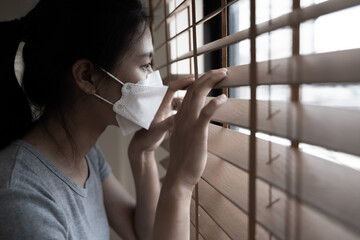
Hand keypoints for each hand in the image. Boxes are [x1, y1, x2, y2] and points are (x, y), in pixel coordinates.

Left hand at [128, 76, 194, 156]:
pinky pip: (177, 108)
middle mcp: (161, 106)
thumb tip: (179, 117)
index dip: (181, 83)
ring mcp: (164, 111)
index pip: (170, 89)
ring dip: (186, 97)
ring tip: (198, 95)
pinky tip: (192, 108)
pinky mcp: (166, 116)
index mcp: (158, 106)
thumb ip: (168, 124)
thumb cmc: (146, 138)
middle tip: (199, 83)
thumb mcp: (158, 131)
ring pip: (177, 100)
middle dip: (187, 86)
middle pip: (175, 91)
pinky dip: (184, 106)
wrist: (141, 146)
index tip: (192, 79)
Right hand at [165, 68, 227, 188]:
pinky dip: (214, 103)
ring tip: (223, 73)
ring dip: (211, 81)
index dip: (201, 81)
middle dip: (208, 76)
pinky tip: (223, 98)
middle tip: (221, 70)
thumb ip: (190, 126)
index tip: (212, 76)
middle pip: (194, 89)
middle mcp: (182, 116)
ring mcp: (188, 123)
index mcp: (180, 117)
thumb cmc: (185, 159)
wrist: (179, 177)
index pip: (189, 92)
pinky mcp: (197, 132)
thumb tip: (200, 120)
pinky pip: (205, 113)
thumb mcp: (185, 138)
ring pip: (197, 95)